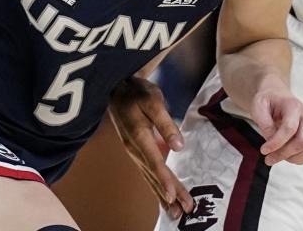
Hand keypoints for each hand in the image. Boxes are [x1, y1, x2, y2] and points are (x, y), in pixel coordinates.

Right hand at [108, 76, 193, 218]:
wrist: (117, 89)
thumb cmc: (137, 92)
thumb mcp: (153, 100)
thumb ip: (166, 123)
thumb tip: (179, 146)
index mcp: (138, 135)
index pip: (153, 161)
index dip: (164, 179)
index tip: (173, 196)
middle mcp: (134, 148)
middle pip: (154, 175)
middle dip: (169, 194)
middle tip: (184, 212)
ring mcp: (133, 152)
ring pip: (150, 178)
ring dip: (163, 196)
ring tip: (177, 213)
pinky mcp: (136, 152)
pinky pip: (147, 173)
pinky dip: (156, 187)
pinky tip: (164, 198)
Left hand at [251, 88, 302, 165]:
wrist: (277, 96)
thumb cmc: (268, 101)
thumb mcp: (258, 106)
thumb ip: (264, 123)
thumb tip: (271, 140)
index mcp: (294, 106)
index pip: (289, 128)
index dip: (276, 143)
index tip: (264, 150)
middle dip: (285, 153)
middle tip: (269, 158)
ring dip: (293, 158)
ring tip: (277, 156)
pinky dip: (300, 159)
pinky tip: (286, 156)